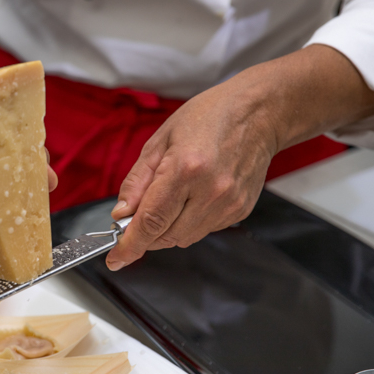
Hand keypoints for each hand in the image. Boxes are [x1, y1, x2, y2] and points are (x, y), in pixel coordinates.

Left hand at [105, 81, 275, 269]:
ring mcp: (229, 205)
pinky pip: (204, 230)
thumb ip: (137, 182)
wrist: (257, 114)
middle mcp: (211, 192)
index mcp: (186, 169)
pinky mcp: (240, 211)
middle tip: (138, 215)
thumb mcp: (160, 140)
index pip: (151, 222)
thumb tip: (121, 215)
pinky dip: (190, 221)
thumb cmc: (208, 118)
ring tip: (174, 194)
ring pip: (184, 238)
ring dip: (168, 228)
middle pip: (166, 236)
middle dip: (146, 233)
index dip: (130, 246)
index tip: (115, 260)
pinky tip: (195, 194)